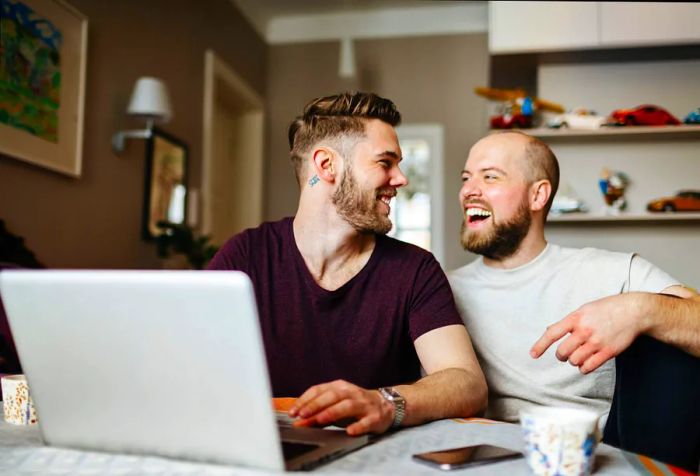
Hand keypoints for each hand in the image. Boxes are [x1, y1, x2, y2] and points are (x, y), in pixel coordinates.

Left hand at [288, 380, 394, 435]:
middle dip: (315, 405)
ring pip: (347, 406)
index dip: (305, 400)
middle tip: (302, 415)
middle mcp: (351, 392)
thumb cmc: (355, 406)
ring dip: (332, 412)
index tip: (293, 411)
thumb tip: (299, 421)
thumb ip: (318, 412)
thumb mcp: (336, 405)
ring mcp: (364, 404)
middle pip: (331, 396)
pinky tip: (349, 431)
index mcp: (339, 387)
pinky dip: (357, 426)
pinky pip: (366, 421)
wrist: (386, 406)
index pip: (319, 389)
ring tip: (320, 420)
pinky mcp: (375, 417)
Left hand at [530, 294, 645, 373]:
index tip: (532, 355)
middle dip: (561, 355)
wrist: (634, 311)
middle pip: (562, 352)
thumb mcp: (585, 309)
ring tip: (579, 355)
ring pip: (574, 361)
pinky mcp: (608, 352)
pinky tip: (586, 363)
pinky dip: (584, 368)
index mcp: (576, 318)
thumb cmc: (607, 309)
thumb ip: (569, 321)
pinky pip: (588, 367)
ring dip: (574, 361)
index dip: (540, 345)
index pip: (552, 333)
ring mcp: (596, 342)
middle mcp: (584, 330)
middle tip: (565, 354)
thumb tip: (549, 330)